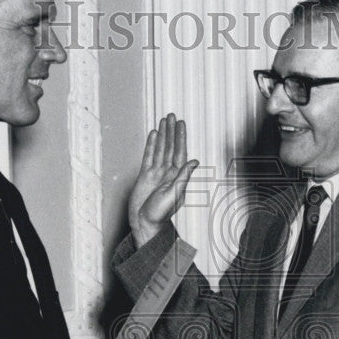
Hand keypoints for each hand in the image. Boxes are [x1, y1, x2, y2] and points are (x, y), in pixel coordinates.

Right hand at [128, 113, 198, 247]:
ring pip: (160, 149)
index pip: (180, 152)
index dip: (180, 137)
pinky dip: (151, 145)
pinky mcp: (145, 176)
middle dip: (171, 131)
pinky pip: (149, 156)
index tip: (181, 124)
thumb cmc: (160, 213)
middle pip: (170, 147)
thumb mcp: (174, 194)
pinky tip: (153, 135)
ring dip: (162, 135)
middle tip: (172, 116)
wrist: (144, 222)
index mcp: (177, 177)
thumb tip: (194, 161)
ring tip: (163, 120)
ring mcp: (156, 173)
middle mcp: (168, 173)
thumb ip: (183, 177)